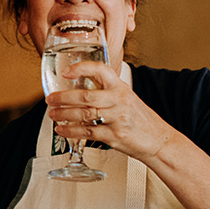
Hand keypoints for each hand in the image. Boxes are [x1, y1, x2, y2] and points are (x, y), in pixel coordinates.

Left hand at [46, 59, 172, 161]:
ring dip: (64, 114)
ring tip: (53, 114)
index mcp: (120, 87)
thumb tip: (77, 87)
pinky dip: (71, 131)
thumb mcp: (125, 97)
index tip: (65, 71)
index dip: (82, 68)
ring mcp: (118, 118)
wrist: (159, 140)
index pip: (101, 70)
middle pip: (86, 96)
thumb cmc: (139, 118)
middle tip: (50, 99)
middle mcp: (119, 100)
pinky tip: (62, 130)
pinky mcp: (115, 136)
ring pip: (84, 114)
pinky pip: (88, 132)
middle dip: (63, 98)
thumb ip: (106, 91)